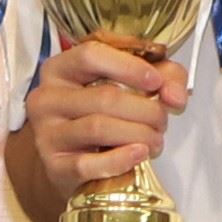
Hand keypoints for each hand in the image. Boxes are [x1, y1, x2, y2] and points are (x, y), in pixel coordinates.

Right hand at [27, 40, 186, 197]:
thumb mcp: (131, 85)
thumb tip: (175, 96)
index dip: (129, 66)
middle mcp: (47, 98)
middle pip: (104, 97)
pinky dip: (120, 160)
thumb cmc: (100, 116)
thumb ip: (163, 77)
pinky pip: (88, 164)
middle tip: (162, 121)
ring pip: (98, 127)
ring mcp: (46, 133)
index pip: (91, 55)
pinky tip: (139, 155)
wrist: (71, 163)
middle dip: (145, 110)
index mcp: (60, 68)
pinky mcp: (53, 166)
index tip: (156, 81)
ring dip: (138, 134)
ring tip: (155, 140)